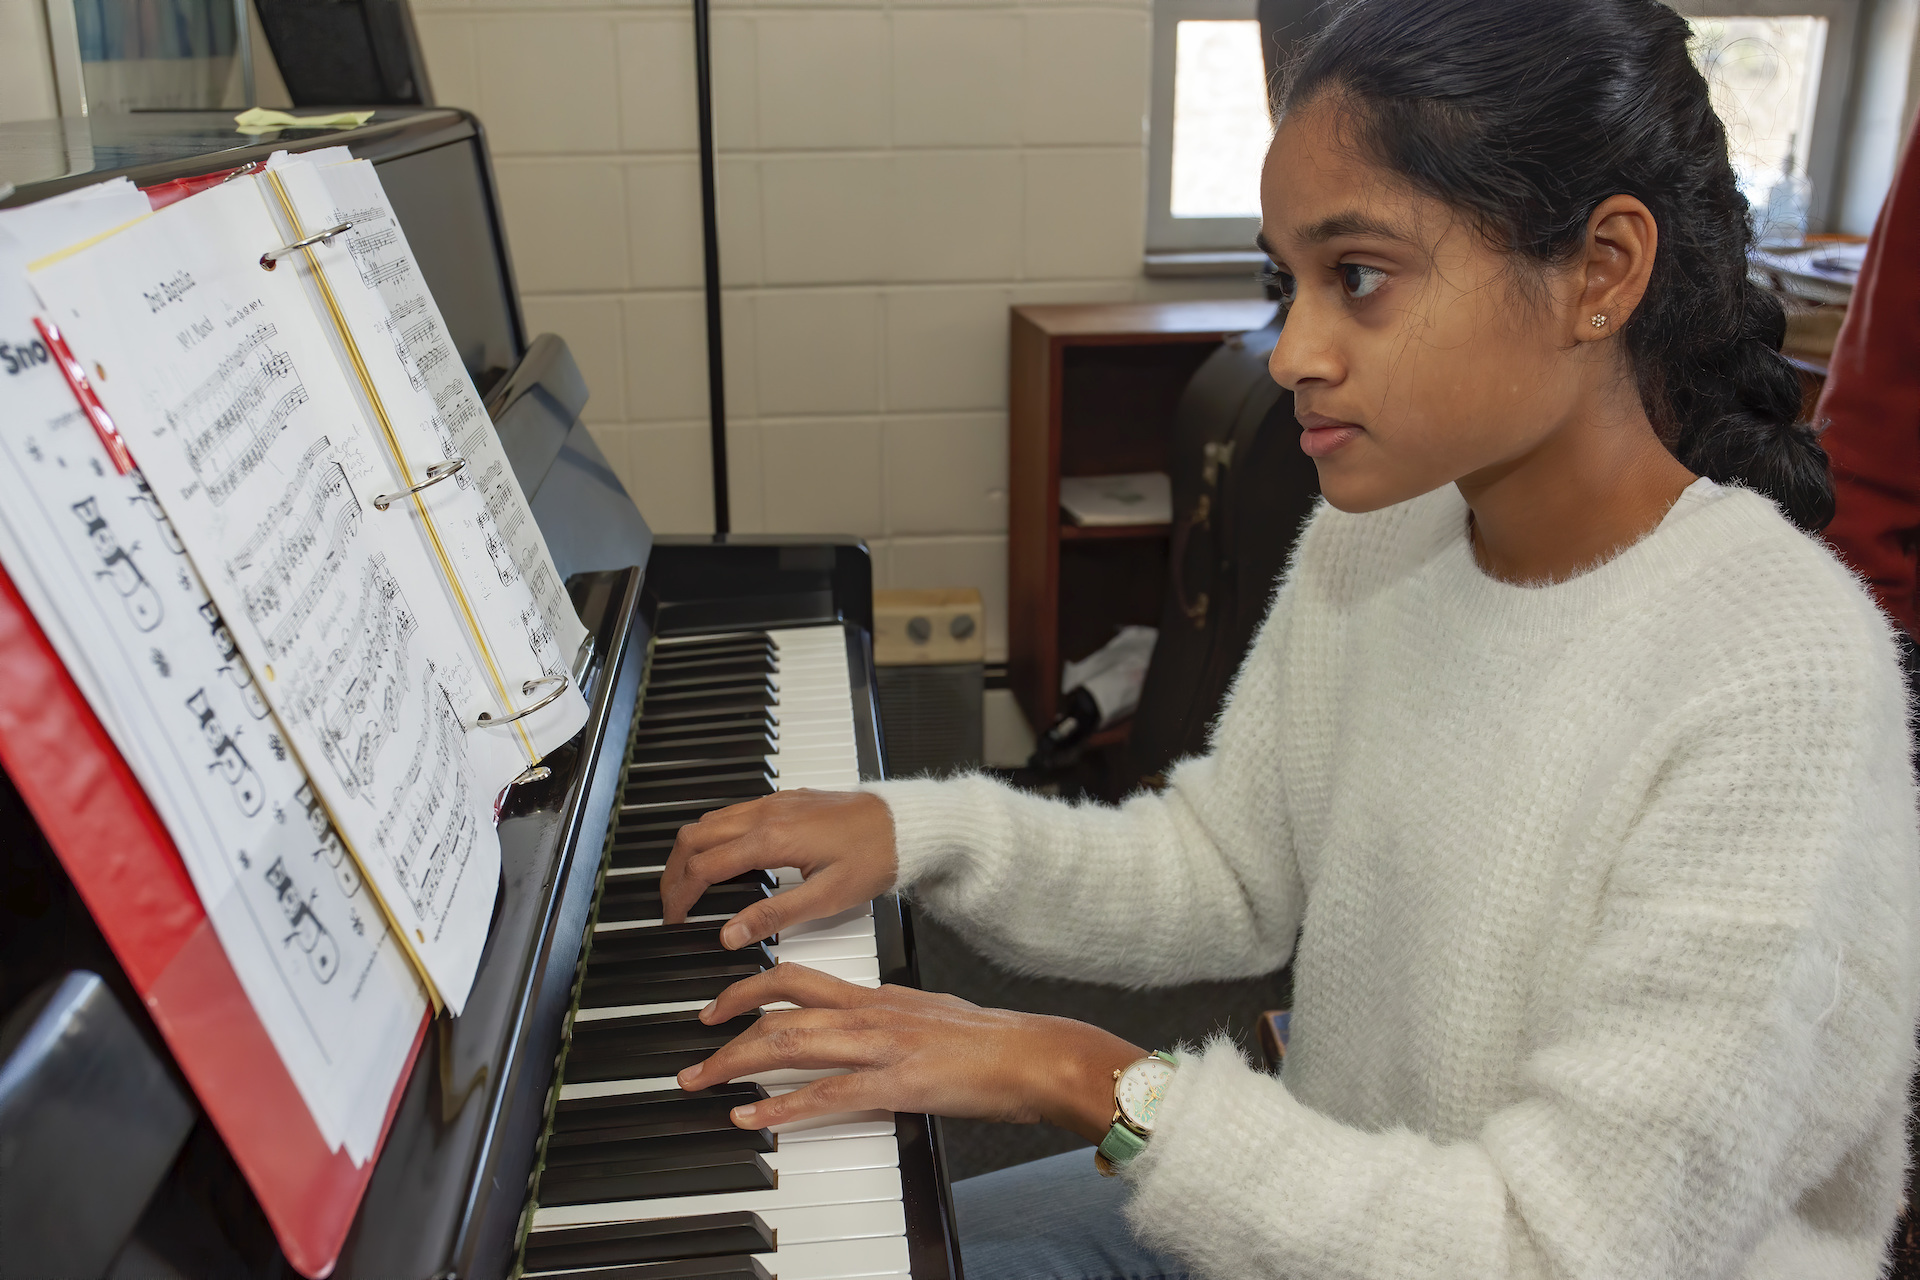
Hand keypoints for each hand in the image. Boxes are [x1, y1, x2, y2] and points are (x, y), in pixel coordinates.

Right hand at [662, 790, 897, 947]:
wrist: (906, 824)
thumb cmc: (875, 858)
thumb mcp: (826, 898)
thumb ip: (773, 916)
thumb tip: (728, 934)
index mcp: (770, 839)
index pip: (704, 866)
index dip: (681, 896)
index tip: (674, 920)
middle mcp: (765, 814)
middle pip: (694, 837)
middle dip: (673, 871)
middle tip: (670, 904)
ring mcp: (774, 803)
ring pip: (710, 820)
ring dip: (690, 851)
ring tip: (688, 884)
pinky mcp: (784, 799)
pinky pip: (733, 812)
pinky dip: (713, 836)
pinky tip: (722, 858)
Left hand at [675, 962, 1143, 1141]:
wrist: (1034, 1054)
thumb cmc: (992, 1042)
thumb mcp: (930, 1015)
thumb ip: (891, 1018)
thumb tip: (865, 1025)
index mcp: (877, 995)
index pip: (798, 977)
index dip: (749, 985)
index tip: (719, 1002)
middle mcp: (870, 1012)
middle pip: (781, 1006)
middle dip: (727, 1025)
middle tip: (693, 1046)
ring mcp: (881, 1046)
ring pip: (792, 1043)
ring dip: (737, 1063)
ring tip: (702, 1081)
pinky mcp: (896, 1084)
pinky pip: (827, 1094)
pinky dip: (782, 1106)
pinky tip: (753, 1118)